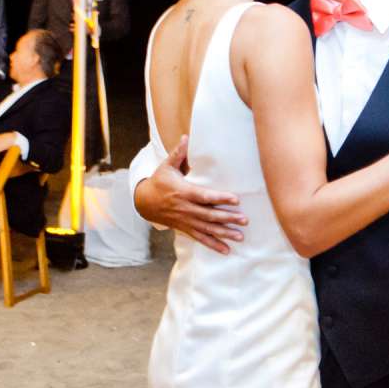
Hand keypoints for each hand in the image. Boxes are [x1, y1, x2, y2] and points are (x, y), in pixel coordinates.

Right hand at [135, 137, 244, 253]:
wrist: (144, 202)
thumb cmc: (159, 181)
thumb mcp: (166, 166)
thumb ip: (178, 153)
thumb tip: (186, 137)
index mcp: (183, 192)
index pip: (204, 196)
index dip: (220, 198)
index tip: (236, 199)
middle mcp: (186, 208)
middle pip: (209, 215)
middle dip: (227, 218)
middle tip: (244, 220)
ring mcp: (186, 220)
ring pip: (207, 229)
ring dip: (224, 233)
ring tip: (240, 236)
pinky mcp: (185, 228)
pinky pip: (200, 238)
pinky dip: (213, 245)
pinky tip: (226, 250)